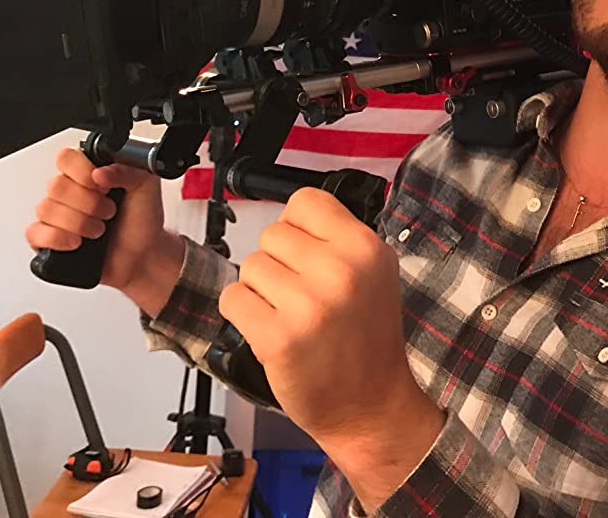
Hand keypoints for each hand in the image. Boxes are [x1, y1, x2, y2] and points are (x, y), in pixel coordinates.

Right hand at [25, 148, 182, 308]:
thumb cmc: (142, 220)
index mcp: (88, 173)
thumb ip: (127, 170)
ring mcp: (57, 216)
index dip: (82, 171)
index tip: (103, 186)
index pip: (66, 158)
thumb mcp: (146, 186)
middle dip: (88, 203)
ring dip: (78, 222)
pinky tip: (77, 242)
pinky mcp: (49, 240)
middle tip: (108, 211)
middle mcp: (69, 192)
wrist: (142, 255)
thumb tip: (100, 172)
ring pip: (46, 209)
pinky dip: (57, 238)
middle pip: (56, 185)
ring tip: (99, 230)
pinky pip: (35, 233)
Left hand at [221, 188, 444, 490]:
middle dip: (278, 263)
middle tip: (300, 295)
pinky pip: (232, 299)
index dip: (297, 227)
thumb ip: (338, 239)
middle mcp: (339, 270)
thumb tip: (291, 218)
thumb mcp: (374, 273)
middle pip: (272, 234)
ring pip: (250, 266)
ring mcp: (308, 305)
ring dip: (259, 290)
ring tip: (288, 316)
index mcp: (365, 247)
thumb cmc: (367, 338)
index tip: (306, 256)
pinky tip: (270, 331)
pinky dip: (243, 314)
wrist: (371, 405)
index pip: (304, 201)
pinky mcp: (278, 338)